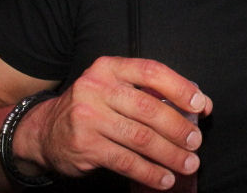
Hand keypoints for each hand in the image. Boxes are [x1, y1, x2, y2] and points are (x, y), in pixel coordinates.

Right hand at [18, 57, 211, 188]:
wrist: (45, 130)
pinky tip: (164, 178)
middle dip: (178, 128)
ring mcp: (88, 117)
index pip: (151, 72)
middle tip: (196, 141)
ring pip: (140, 138)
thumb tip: (201, 104)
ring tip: (188, 163)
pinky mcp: (85, 146)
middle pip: (148, 108)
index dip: (180, 88)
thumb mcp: (115, 87)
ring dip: (169, 154)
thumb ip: (152, 92)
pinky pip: (125, 162)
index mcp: (110, 68)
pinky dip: (149, 172)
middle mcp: (97, 88)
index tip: (201, 105)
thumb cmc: (95, 106)